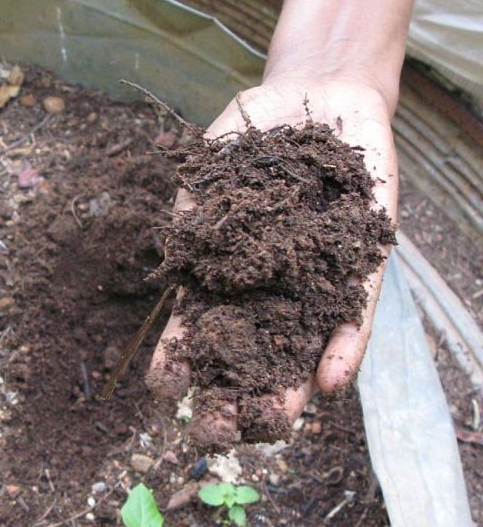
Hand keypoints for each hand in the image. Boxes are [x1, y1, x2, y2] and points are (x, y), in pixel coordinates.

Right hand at [146, 75, 397, 445]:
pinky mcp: (361, 263)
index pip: (197, 330)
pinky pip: (354, 312)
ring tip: (270, 426)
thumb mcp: (210, 173)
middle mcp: (267, 288)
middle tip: (215, 434)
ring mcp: (314, 279)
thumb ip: (195, 222)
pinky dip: (344, 346)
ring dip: (286, 390)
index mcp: (223, 275)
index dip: (179, 361)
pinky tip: (330, 383)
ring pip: (300, 347)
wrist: (316, 91)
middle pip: (248, 355)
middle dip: (231, 396)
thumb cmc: (252, 132)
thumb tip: (178, 273)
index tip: (165, 390)